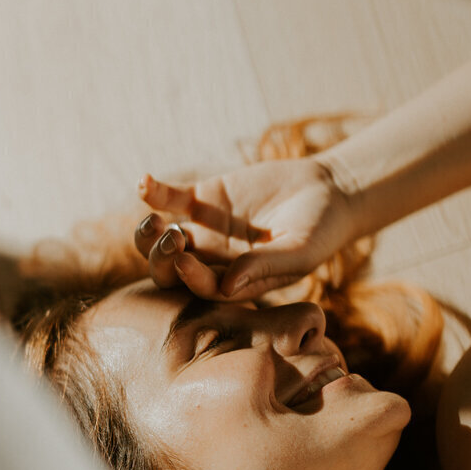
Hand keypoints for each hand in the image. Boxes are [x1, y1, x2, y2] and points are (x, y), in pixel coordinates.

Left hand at [134, 156, 357, 299]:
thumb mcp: (299, 251)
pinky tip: (144, 183)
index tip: (184, 260)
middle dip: (161, 258)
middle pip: (171, 269)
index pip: (203, 286)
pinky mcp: (202, 198)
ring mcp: (203, 230)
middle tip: (170, 238)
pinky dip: (154, 192)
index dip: (190, 277)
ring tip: (151, 219)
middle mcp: (212, 260)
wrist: (326, 192)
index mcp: (234, 283)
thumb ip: (264, 266)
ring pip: (162, 238)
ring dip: (150, 232)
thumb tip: (227, 286)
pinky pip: (169, 199)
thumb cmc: (320, 230)